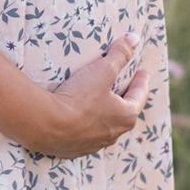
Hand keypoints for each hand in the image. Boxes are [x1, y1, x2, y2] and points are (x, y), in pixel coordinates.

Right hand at [21, 37, 150, 157]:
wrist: (46, 125)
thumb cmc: (79, 98)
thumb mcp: (102, 70)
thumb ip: (119, 55)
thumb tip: (134, 39)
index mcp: (126, 116)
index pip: (139, 96)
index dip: (141, 82)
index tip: (143, 73)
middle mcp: (114, 134)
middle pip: (124, 113)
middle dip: (125, 99)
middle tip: (125, 87)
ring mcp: (94, 145)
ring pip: (105, 127)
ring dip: (105, 115)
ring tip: (102, 104)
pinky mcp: (74, 150)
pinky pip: (85, 137)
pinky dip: (86, 127)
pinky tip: (80, 121)